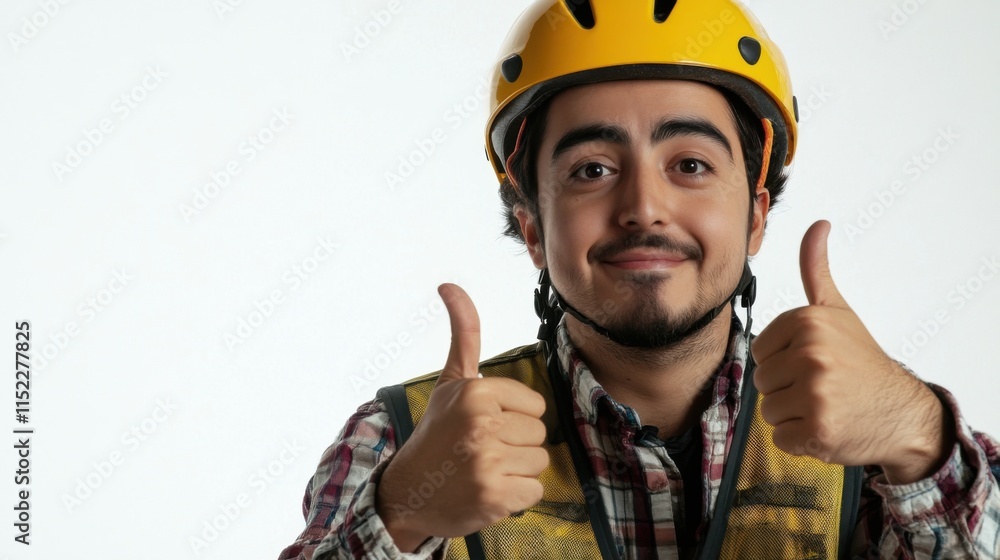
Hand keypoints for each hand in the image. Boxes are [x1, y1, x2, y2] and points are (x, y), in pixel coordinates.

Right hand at [376, 283, 548, 550]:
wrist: (407, 492)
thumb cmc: (436, 434)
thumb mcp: (450, 382)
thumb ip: (463, 334)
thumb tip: (450, 285)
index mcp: (475, 391)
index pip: (536, 405)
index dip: (515, 417)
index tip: (483, 425)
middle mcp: (481, 423)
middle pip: (540, 434)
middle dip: (517, 445)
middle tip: (481, 450)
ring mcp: (487, 462)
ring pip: (540, 462)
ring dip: (517, 471)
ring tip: (484, 471)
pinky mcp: (494, 497)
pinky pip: (534, 491)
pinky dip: (516, 497)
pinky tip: (488, 492)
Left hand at [751, 220, 953, 483]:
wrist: (902, 412)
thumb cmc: (861, 361)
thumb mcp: (837, 311)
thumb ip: (816, 270)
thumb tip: (817, 224)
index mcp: (807, 322)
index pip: (760, 350)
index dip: (783, 361)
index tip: (813, 362)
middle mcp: (811, 354)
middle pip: (761, 380)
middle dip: (786, 389)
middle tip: (821, 387)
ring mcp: (815, 393)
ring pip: (768, 409)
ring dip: (791, 415)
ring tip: (823, 405)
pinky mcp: (817, 428)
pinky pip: (780, 436)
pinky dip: (800, 440)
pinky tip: (826, 427)